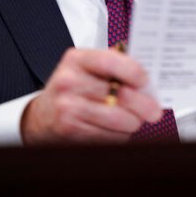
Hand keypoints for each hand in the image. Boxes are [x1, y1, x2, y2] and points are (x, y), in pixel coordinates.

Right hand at [21, 48, 162, 143]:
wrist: (41, 116)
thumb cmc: (71, 88)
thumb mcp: (85, 67)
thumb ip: (114, 65)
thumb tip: (147, 76)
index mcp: (76, 59)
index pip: (111, 61)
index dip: (134, 72)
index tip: (145, 81)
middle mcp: (69, 82)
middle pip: (119, 95)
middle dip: (143, 105)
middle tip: (153, 110)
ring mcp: (68, 107)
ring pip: (118, 119)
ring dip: (132, 123)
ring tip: (134, 120)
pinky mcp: (71, 130)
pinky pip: (108, 136)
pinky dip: (119, 135)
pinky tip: (116, 129)